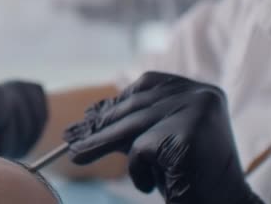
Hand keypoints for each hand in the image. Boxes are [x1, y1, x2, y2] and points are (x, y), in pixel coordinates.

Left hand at [64, 72, 262, 203]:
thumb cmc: (188, 175)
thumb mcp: (156, 140)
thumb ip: (130, 124)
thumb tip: (89, 116)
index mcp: (197, 89)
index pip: (146, 86)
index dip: (115, 102)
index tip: (89, 116)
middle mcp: (200, 95)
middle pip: (135, 107)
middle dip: (100, 126)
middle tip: (70, 138)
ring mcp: (196, 112)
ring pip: (133, 126)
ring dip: (99, 143)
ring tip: (75, 154)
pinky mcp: (186, 135)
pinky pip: (142, 149)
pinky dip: (138, 170)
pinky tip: (147, 184)